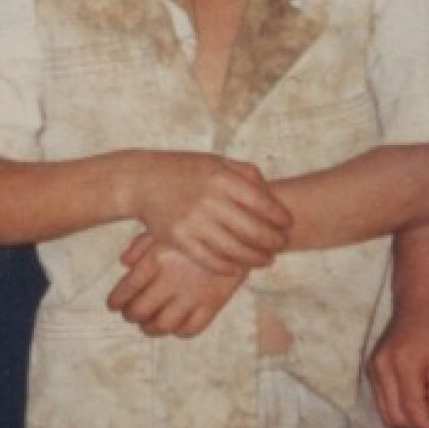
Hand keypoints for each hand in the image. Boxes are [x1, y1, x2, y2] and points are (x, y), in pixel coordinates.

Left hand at [107, 237, 244, 337]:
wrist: (237, 228)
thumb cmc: (196, 225)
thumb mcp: (166, 227)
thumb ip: (141, 245)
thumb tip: (123, 262)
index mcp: (156, 259)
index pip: (127, 289)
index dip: (116, 301)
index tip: (112, 306)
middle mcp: (171, 280)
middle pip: (140, 311)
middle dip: (130, 316)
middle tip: (129, 316)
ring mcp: (192, 294)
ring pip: (162, 325)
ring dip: (150, 328)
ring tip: (147, 326)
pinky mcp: (213, 304)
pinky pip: (190, 329)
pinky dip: (178, 332)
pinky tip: (174, 326)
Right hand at [122, 152, 289, 272]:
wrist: (140, 180)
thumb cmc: (183, 170)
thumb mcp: (215, 161)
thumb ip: (245, 173)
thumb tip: (271, 194)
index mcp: (221, 178)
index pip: (262, 203)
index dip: (280, 217)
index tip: (288, 224)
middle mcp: (209, 200)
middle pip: (253, 230)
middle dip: (273, 241)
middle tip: (281, 245)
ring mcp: (193, 221)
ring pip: (235, 250)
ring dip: (255, 258)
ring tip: (266, 260)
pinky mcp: (179, 238)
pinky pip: (210, 260)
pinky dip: (227, 266)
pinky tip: (237, 266)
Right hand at [367, 294, 428, 427]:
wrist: (420, 299)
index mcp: (403, 364)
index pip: (412, 410)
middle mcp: (381, 368)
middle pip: (394, 416)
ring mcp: (373, 368)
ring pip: (385, 412)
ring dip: (408, 420)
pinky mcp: (372, 367)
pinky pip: (383, 400)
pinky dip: (400, 407)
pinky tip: (419, 397)